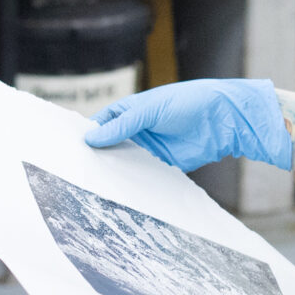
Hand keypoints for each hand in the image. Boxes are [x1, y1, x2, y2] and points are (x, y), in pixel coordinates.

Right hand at [84, 79, 291, 171]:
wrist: (224, 119)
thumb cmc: (188, 102)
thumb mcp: (150, 110)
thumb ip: (122, 126)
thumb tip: (91, 139)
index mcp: (131, 111)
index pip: (102, 124)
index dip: (88, 135)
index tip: (70, 149)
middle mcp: (138, 131)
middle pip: (111, 147)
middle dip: (98, 157)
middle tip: (78, 172)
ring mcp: (150, 150)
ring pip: (125, 163)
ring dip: (115, 172)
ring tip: (95, 186)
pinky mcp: (164, 166)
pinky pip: (144, 176)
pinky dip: (134, 183)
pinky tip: (121, 193)